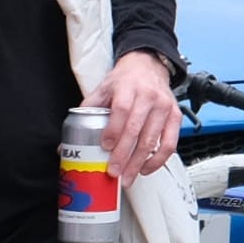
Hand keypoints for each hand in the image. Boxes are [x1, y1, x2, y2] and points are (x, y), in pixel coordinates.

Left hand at [101, 49, 179, 184]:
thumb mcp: (104, 88)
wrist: (148, 66)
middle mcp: (149, 97)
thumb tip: (69, 140)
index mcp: (128, 88)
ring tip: (128, 176)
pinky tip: (146, 168)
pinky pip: (170, 143)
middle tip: (114, 171)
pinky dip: (158, 159)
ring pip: (152, 140)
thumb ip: (88, 111)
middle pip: (136, 129)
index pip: (122, 110)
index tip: (105, 146)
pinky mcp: (175, 116)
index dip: (114, 130)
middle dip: (124, 154)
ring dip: (139, 162)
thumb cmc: (125, 80)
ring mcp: (164, 107)